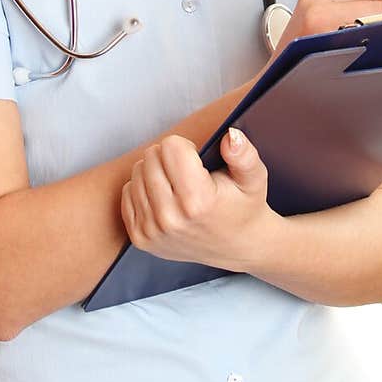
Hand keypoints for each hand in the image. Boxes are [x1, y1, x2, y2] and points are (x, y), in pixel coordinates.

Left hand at [120, 127, 280, 271]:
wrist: (237, 246)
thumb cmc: (244, 206)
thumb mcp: (254, 178)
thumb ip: (244, 155)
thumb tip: (231, 135)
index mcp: (198, 200)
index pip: (170, 147)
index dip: (186, 146)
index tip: (197, 160)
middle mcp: (171, 218)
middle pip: (151, 157)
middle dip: (169, 157)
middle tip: (188, 172)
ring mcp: (152, 230)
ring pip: (137, 173)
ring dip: (155, 172)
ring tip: (177, 185)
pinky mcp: (140, 238)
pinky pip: (127, 193)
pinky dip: (144, 189)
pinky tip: (165, 198)